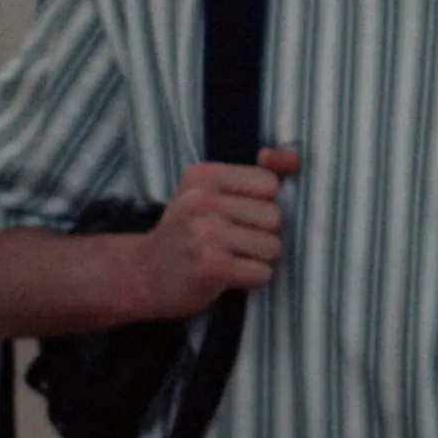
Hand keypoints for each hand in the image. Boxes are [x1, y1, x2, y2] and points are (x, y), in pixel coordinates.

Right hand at [132, 147, 300, 318]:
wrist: (143, 273)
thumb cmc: (187, 231)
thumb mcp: (210, 191)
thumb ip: (255, 173)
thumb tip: (294, 158)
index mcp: (204, 175)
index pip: (268, 183)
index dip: (261, 204)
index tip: (237, 215)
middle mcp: (202, 200)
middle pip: (274, 216)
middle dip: (262, 234)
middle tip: (234, 242)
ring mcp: (205, 234)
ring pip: (272, 246)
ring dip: (258, 259)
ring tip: (231, 259)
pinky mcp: (210, 266)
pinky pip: (262, 273)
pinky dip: (253, 279)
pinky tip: (229, 276)